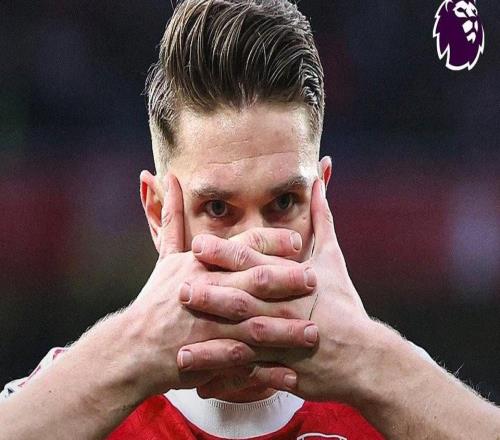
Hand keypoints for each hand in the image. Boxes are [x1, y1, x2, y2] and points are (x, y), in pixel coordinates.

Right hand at [123, 173, 318, 397]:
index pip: (242, 246)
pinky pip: (243, 363)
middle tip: (316, 281)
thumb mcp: (165, 256)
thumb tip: (167, 177)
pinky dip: (267, 370)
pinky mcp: (207, 356)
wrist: (133, 346)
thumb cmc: (156, 299)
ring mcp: (207, 324)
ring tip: (313, 332)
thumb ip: (172, 218)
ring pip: (254, 324)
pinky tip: (292, 376)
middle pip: (254, 281)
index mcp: (200, 264)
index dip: (271, 243)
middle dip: (288, 280)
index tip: (297, 243)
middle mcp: (206, 290)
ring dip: (285, 329)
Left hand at [179, 179, 374, 401]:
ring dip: (210, 342)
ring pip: (241, 341)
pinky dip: (224, 380)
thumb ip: (322, 216)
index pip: (255, 262)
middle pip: (243, 300)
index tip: (197, 245)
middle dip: (210, 294)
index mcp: (292, 280)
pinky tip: (199, 383)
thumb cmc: (343, 303)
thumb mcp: (333, 256)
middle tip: (179, 287)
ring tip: (179, 344)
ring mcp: (283, 343)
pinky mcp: (282, 370)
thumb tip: (319, 178)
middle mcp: (284, 310)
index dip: (225, 254)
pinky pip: (249, 376)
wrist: (364, 354)